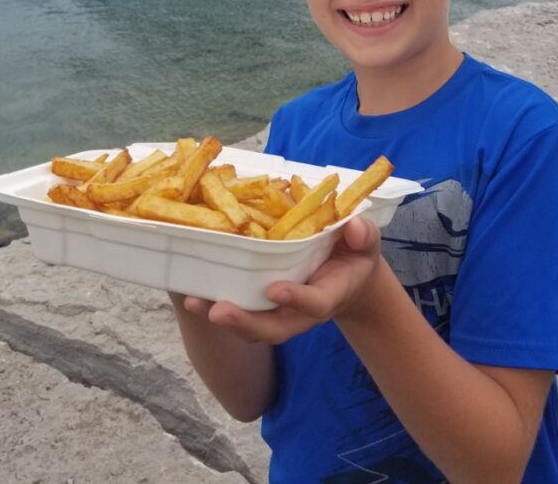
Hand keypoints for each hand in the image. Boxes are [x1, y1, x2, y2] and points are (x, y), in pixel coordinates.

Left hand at [183, 216, 382, 343]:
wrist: (347, 273)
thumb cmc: (355, 254)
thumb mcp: (366, 241)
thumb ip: (364, 235)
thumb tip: (355, 229)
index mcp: (329, 294)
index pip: (314, 303)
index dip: (296, 299)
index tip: (275, 290)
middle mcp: (301, 311)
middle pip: (274, 328)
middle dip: (246, 323)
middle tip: (217, 312)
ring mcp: (281, 310)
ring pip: (252, 324)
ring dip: (224, 317)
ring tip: (194, 302)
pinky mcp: (264, 303)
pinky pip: (241, 308)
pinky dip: (216, 304)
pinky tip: (191, 293)